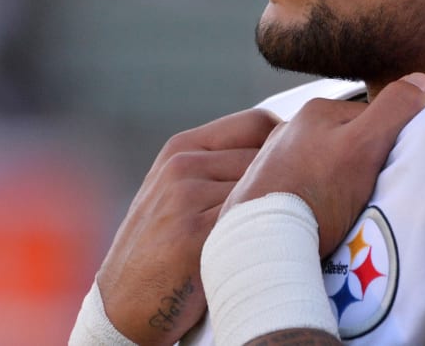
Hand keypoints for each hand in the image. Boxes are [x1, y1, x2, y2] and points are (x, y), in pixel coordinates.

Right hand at [95, 109, 279, 344]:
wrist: (122, 302)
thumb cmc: (161, 248)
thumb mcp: (176, 191)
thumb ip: (217, 165)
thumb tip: (283, 145)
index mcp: (181, 148)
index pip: (256, 122)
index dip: (287, 143)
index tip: (302, 166)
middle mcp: (181, 166)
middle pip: (268, 155)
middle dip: (288, 179)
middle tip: (296, 207)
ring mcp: (185, 199)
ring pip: (265, 188)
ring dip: (278, 209)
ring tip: (277, 231)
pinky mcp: (193, 237)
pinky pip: (252, 223)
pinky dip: (267, 235)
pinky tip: (264, 250)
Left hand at [223, 73, 424, 255]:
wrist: (264, 243)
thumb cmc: (315, 194)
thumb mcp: (365, 146)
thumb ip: (394, 110)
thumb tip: (422, 81)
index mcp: (316, 111)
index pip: (371, 118)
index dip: (389, 145)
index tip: (393, 171)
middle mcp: (291, 129)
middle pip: (347, 143)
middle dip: (362, 166)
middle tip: (371, 196)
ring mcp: (275, 161)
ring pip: (326, 168)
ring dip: (339, 187)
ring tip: (346, 213)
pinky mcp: (266, 192)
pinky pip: (305, 190)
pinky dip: (317, 202)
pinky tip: (321, 221)